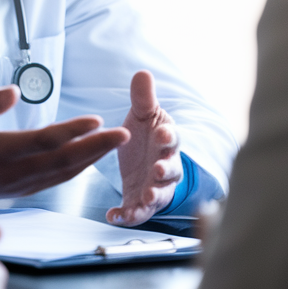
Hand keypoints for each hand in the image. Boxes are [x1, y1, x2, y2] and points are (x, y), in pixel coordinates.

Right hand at [0, 85, 130, 203]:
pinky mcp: (22, 190)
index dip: (71, 132)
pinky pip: (56, 180)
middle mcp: (12, 172)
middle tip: (123, 134)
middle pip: (62, 161)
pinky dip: (78, 169)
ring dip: (92, 159)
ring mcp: (19, 185)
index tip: (95, 120)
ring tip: (115, 143)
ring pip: (63, 174)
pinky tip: (92, 157)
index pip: (42, 141)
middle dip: (96, 148)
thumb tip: (14, 91)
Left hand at [107, 70, 181, 226]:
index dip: (169, 136)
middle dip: (165, 170)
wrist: (142, 160)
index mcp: (166, 142)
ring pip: (160, 194)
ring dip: (153, 196)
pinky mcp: (141, 201)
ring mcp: (155, 186)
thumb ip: (142, 98)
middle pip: (171, 170)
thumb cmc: (147, 136)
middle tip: (158, 169)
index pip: (173, 138)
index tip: (162, 134)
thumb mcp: (142, 115)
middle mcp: (166, 166)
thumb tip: (142, 73)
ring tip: (146, 197)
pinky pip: (138, 211)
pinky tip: (115, 215)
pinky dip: (128, 215)